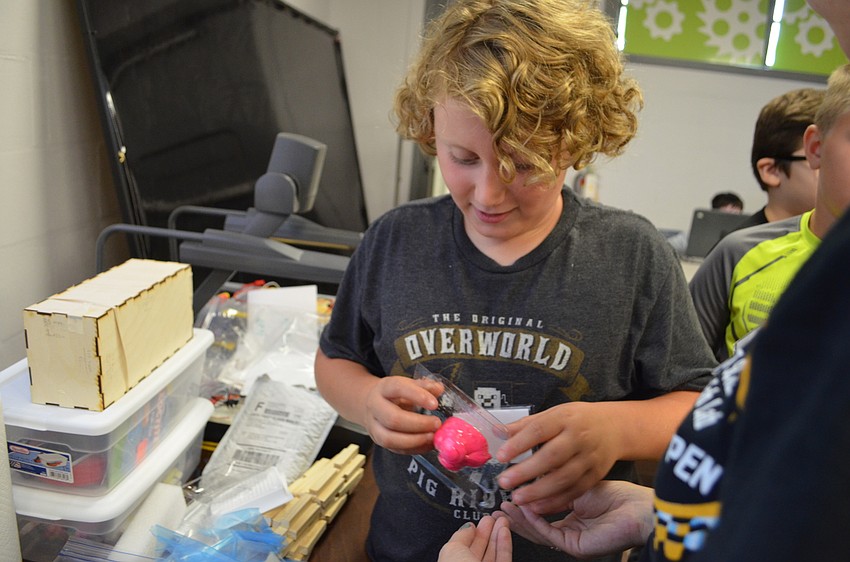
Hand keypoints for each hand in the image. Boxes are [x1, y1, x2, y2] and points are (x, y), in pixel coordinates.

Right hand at [363, 375, 443, 454]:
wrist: (373, 404)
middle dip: (418, 424)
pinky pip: (396, 449)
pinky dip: (414, 449)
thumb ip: (424, 386)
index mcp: (384, 388)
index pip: (397, 388)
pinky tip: (428, 444)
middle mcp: (375, 407)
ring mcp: (375, 427)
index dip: (417, 396)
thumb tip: (439, 389)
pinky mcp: (380, 441)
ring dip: (415, 440)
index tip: (435, 404)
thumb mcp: (408, 384)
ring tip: (433, 436)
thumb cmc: (394, 395)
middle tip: (436, 423)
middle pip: (392, 418)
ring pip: (389, 438)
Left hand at [438, 516, 511, 561]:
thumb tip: (468, 527)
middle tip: (493, 518)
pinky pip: (503, 559)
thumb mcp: (451, 550)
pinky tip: (504, 531)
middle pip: (480, 550)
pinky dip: (505, 544)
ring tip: (502, 520)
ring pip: (493, 554)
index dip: (471, 533)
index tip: (478, 521)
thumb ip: (460, 535)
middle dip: (487, 532)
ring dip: (498, 535)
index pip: (463, 548)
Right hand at [494, 481, 653, 558]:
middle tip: (499, 506)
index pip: (543, 515)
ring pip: (539, 532)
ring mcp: (572, 540)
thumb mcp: (578, 487)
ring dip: (520, 520)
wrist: (637, 508)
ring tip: (505, 507)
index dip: (525, 506)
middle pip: (537, 527)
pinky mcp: (575, 547)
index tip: (510, 495)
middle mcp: (571, 531)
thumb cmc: (617, 496)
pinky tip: (524, 508)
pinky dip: (534, 521)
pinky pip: (549, 533)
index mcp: (573, 518)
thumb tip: (532, 484)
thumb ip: (555, 490)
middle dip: (516, 517)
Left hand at [495, 402, 621, 512]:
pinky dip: (556, 501)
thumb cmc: (577, 420)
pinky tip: (538, 507)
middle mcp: (578, 438)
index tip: (501, 455)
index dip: (519, 443)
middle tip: (505, 482)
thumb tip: (497, 432)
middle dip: (526, 471)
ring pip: (564, 478)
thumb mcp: (552, 413)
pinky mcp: (595, 475)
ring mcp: (588, 458)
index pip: (539, 429)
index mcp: (564, 418)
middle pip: (552, 456)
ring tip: (518, 498)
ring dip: (539, 491)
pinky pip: (575, 491)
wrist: (613, 427)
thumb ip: (525, 425)